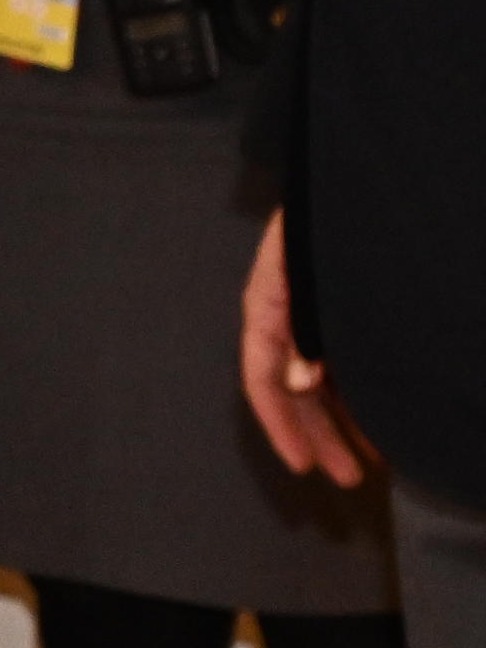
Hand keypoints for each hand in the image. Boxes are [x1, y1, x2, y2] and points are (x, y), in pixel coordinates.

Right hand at [243, 213, 373, 491]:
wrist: (367, 172)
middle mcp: (289, 312)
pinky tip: (386, 412)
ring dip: (346, 419)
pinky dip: (364, 390)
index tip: (304, 465)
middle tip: (346, 475)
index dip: (281, 425)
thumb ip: (304, 329)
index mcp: (268, 303)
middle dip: (320, 434)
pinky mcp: (346, 307)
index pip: (261, 377)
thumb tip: (298, 382)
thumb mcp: (312, 275)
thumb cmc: (339, 217)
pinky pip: (348, 358)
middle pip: (296, 386)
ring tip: (373, 456)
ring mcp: (318, 310)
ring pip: (325, 376)